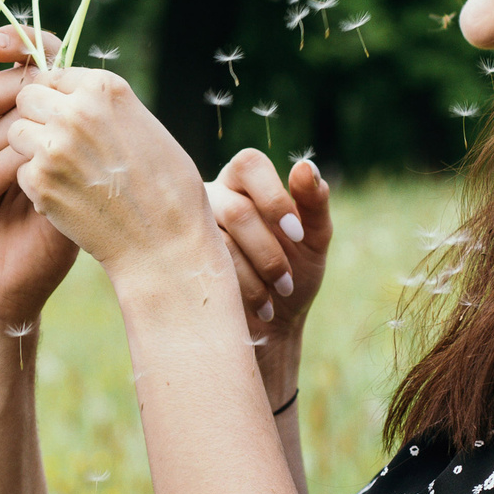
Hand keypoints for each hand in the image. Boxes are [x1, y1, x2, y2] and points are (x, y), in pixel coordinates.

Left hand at [6, 67, 221, 283]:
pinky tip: (61, 197)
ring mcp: (54, 145)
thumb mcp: (144, 128)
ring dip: (28, 149)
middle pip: (27, 98)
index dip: (55, 97)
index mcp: (105, 89)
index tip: (61, 116)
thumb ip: (104, 108)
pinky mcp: (40, 181)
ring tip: (56, 170)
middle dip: (34, 118)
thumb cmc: (167, 189)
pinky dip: (34, 184)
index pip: (54, 75)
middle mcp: (76, 110)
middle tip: (51, 143)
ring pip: (15, 132)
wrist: (166, 244)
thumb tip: (72, 98)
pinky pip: (19, 170)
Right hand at [207, 150, 331, 407]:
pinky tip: (258, 306)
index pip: (249, 164)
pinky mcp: (180, 263)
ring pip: (219, 242)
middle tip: (287, 281)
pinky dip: (241, 289)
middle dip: (269, 251)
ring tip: (275, 297)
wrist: (273, 329)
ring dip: (257, 273)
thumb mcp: (314, 240)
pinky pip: (205, 268)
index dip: (273, 197)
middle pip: (236, 210)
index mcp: (242, 184)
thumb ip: (314, 202)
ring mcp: (189, 231)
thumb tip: (304, 165)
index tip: (297, 233)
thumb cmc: (295, 277)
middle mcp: (210, 199)